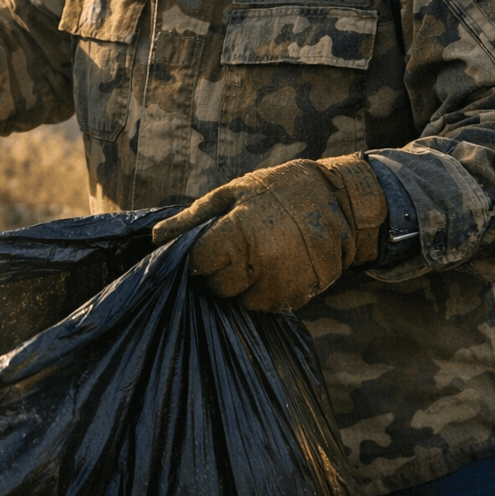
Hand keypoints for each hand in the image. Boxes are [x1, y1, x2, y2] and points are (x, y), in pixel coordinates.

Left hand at [151, 155, 387, 311]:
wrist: (337, 201)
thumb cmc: (277, 190)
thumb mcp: (231, 194)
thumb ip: (192, 219)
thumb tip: (157, 239)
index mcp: (239, 235)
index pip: (198, 265)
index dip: (194, 258)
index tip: (199, 250)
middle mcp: (260, 267)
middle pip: (217, 287)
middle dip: (216, 272)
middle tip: (229, 249)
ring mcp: (281, 286)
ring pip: (241, 301)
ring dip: (240, 284)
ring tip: (254, 254)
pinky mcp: (298, 299)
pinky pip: (266, 305)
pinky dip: (262, 291)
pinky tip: (272, 265)